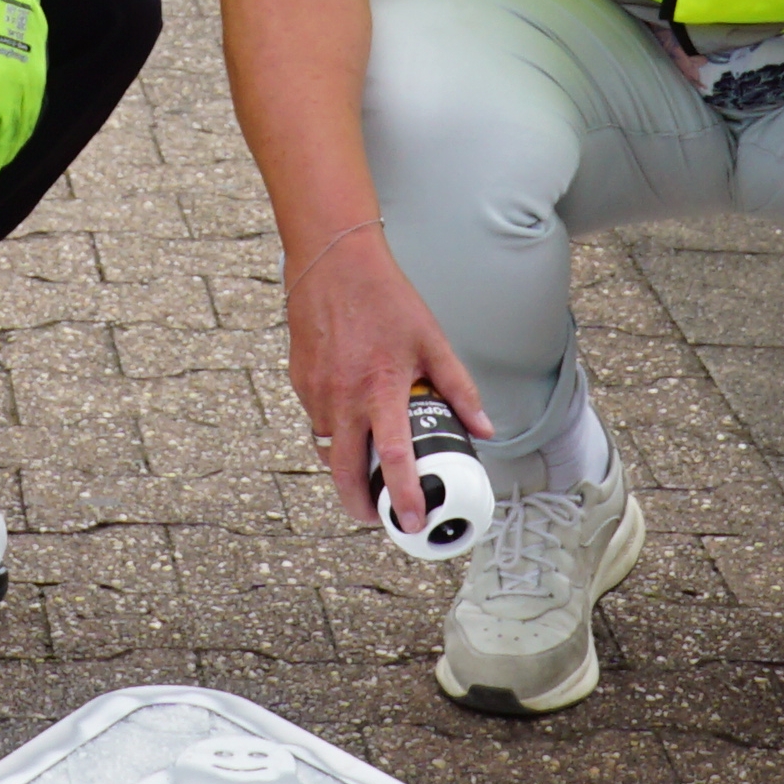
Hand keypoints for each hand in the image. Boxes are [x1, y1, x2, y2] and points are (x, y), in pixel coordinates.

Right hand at [283, 220, 486, 531]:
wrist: (334, 263)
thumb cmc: (386, 299)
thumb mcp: (433, 341)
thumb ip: (459, 388)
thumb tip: (483, 427)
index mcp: (382, 389)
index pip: (393, 457)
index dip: (402, 494)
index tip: (412, 520)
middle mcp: (344, 397)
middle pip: (345, 473)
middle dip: (360, 505)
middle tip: (377, 517)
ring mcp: (316, 392)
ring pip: (327, 450)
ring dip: (345, 468)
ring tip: (366, 471)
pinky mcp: (300, 383)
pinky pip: (317, 422)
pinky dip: (333, 432)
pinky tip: (350, 420)